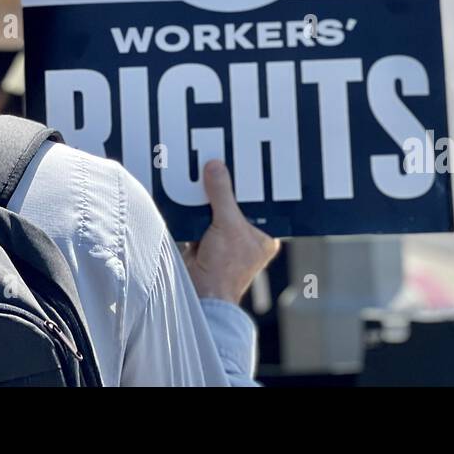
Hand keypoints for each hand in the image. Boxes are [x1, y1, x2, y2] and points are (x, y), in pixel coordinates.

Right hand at [181, 159, 279, 304]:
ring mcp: (225, 239)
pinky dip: (194, 206)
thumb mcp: (228, 225)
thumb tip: (216, 167)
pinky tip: (190, 189)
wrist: (201, 294)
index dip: (251, 183)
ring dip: (208, 195)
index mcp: (264, 235)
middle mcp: (246, 236)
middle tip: (220, 159)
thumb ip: (221, 195)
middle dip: (226, 186)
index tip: (242, 160)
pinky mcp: (205, 240)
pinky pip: (201, 216)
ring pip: (217, 208)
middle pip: (236, 202)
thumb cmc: (226, 270)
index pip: (260, 201)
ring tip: (203, 169)